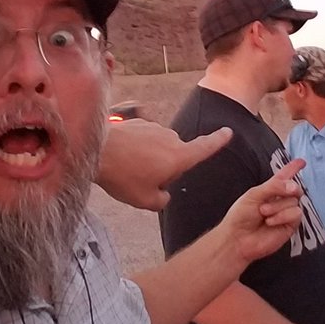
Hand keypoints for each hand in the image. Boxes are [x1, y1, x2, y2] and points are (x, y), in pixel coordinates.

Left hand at [97, 120, 232, 211]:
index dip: (218, 141)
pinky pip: (145, 139)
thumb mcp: (146, 201)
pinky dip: (137, 149)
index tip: (228, 132)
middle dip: (165, 168)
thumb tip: (164, 193)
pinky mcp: (138, 123)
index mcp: (179, 156)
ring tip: (129, 169)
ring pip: (159, 148)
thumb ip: (162, 200)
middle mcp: (170, 138)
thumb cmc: (123, 176)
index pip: (205, 147)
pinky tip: (122, 158)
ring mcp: (154, 127)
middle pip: (176, 155)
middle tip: (142, 180)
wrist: (96, 150)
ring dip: (150, 158)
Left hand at [219, 159, 304, 262]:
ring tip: (263, 214)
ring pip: (294, 201)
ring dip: (277, 207)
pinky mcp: (290, 226)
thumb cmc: (241, 216)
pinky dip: (282, 216)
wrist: (238, 238)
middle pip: (294, 188)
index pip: (284, 177)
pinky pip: (296, 214)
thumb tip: (295, 187)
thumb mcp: (254, 194)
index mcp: (270, 190)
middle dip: (283, 191)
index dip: (292, 168)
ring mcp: (286, 213)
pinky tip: (270, 222)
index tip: (301, 161)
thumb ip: (274, 187)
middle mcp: (280, 200)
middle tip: (265, 202)